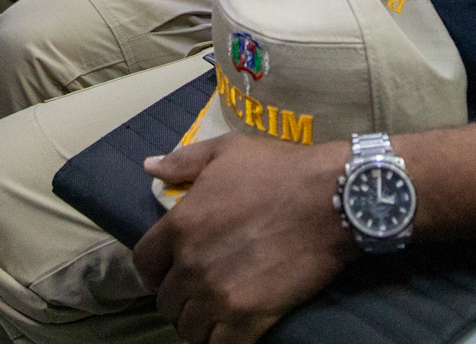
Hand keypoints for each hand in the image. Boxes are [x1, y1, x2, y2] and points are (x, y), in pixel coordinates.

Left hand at [135, 136, 355, 342]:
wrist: (332, 199)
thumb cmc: (280, 170)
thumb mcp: (228, 150)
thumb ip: (184, 161)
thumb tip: (150, 166)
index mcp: (181, 224)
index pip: (144, 263)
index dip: (154, 271)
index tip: (168, 273)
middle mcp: (192, 263)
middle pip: (166, 302)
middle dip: (179, 300)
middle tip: (199, 295)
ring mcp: (219, 294)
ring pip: (189, 328)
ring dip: (199, 324)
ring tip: (215, 316)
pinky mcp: (249, 316)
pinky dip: (222, 342)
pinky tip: (232, 332)